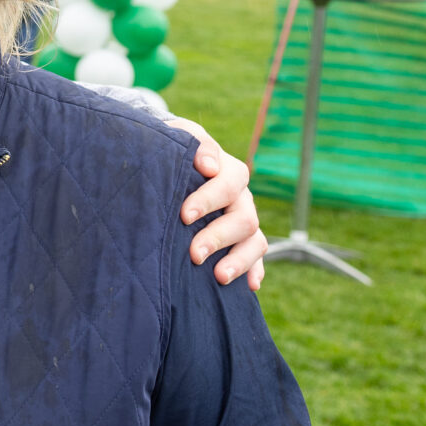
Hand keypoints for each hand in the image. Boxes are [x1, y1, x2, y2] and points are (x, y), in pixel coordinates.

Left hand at [168, 117, 267, 288]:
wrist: (167, 165)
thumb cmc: (170, 152)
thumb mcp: (178, 138)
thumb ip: (195, 144)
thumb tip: (209, 165)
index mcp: (227, 170)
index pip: (230, 183)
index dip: (209, 199)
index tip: (184, 215)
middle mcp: (240, 197)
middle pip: (244, 219)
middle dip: (219, 237)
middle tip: (195, 254)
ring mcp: (244, 220)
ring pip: (255, 242)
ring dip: (239, 260)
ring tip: (218, 277)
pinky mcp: (242, 241)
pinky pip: (257, 258)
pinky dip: (254, 271)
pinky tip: (248, 286)